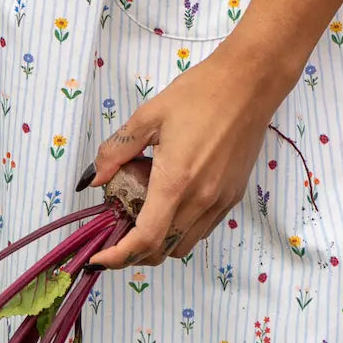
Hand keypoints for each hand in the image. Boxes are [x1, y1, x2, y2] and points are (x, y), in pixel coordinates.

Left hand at [82, 50, 289, 268]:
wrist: (249, 84)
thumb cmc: (198, 93)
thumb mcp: (149, 115)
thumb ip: (118, 150)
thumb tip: (94, 178)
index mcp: (176, 181)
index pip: (145, 239)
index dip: (118, 256)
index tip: (97, 258)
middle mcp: (201, 200)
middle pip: (163, 249)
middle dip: (134, 252)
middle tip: (116, 229)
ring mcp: (221, 201)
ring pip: (185, 244)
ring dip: (159, 241)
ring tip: (143, 211)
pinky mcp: (233, 196)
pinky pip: (203, 228)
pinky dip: (181, 229)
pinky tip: (171, 200)